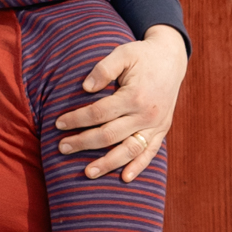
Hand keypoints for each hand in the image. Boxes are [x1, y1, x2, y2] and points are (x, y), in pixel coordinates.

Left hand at [56, 25, 184, 181]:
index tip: (58, 123)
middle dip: (83, 143)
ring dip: (108, 163)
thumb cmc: (142, 55)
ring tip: (88, 172)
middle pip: (110, 135)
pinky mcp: (162, 130)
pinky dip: (139, 166)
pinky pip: (151, 152)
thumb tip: (85, 88)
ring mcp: (156, 125)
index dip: (77, 119)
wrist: (172, 58)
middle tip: (62, 148)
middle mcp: (147, 114)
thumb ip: (103, 69)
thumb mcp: (123, 54)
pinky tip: (125, 178)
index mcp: (135, 96)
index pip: (99, 112)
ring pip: (130, 149)